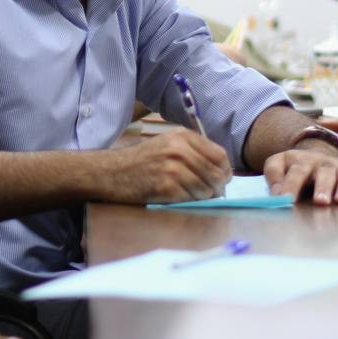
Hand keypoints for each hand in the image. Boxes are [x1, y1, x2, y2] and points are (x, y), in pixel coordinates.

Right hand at [102, 128, 231, 202]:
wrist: (112, 172)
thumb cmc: (142, 160)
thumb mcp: (167, 144)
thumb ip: (193, 151)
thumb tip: (222, 171)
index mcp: (182, 136)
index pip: (219, 155)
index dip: (225, 170)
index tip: (223, 179)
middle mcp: (179, 149)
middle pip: (216, 173)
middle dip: (218, 187)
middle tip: (213, 194)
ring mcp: (172, 168)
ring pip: (206, 189)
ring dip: (204, 197)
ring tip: (192, 195)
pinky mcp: (165, 187)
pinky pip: (190, 199)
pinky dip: (189, 202)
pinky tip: (179, 198)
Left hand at [264, 146, 337, 204]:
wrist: (315, 157)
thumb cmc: (295, 168)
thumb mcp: (279, 164)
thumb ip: (274, 175)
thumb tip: (277, 193)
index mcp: (302, 161)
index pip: (297, 171)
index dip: (291, 184)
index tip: (286, 199)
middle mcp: (324, 163)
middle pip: (324, 172)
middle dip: (323, 186)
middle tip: (320, 201)